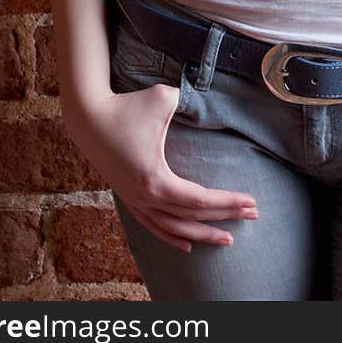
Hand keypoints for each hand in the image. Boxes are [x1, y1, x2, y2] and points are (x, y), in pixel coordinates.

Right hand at [63, 84, 258, 251]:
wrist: (88, 117)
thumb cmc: (126, 107)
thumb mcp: (161, 98)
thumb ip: (187, 100)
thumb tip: (205, 99)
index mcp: (156, 180)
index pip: (200, 200)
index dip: (228, 203)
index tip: (251, 201)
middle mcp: (146, 198)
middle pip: (192, 218)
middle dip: (225, 218)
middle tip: (253, 215)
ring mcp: (135, 201)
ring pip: (174, 229)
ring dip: (202, 235)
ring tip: (228, 239)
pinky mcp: (129, 198)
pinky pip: (154, 226)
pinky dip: (172, 238)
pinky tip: (189, 244)